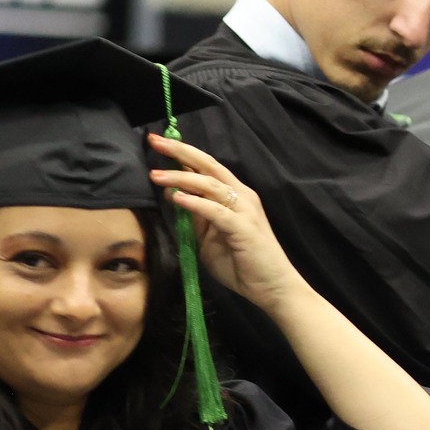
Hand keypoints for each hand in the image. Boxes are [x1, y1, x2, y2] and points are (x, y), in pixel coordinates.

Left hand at [148, 133, 304, 313]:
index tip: (158, 143)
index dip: (183, 154)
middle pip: (209, 166)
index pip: (207, 168)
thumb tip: (176, 198)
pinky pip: (216, 211)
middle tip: (156, 141)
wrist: (273, 287)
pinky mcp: (244, 228)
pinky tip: (177, 198)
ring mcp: (245, 211)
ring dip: (182, 178)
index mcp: (235, 197)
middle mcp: (242, 197)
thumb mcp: (210, 238)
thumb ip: (197, 219)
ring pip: (211, 185)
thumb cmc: (243, 265)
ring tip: (156, 175)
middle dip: (181, 152)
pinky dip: (196, 203)